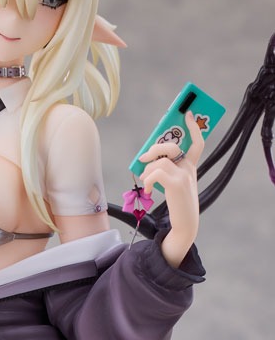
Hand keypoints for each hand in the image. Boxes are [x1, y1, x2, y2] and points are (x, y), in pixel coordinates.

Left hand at [138, 111, 203, 267]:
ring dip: (147, 170)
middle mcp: (190, 168)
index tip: (187, 114)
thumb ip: (166, 171)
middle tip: (143, 158)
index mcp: (191, 167)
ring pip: (160, 160)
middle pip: (172, 146)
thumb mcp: (175, 185)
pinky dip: (148, 180)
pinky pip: (156, 172)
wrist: (185, 225)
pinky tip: (148, 190)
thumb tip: (146, 161)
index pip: (198, 142)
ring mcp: (185, 175)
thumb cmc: (178, 205)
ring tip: (145, 182)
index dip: (194, 127)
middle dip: (154, 148)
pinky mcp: (177, 184)